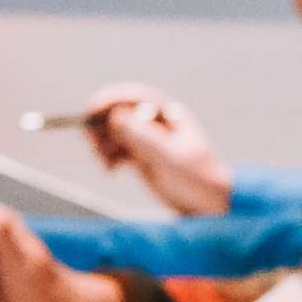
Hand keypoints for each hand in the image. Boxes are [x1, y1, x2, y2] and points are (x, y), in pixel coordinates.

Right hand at [80, 82, 230, 217]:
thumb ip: (144, 135)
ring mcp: (148, 139)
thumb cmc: (198, 178)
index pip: (134, 97)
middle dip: (102, 125)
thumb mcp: (170, 156)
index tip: (91, 112)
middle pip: (118, 113)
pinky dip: (108, 156)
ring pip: (114, 131)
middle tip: (92, 142)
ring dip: (103, 142)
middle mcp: (155, 123)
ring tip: (104, 162)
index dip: (110, 100)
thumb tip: (115, 116)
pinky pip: (117, 148)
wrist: (211, 204)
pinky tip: (110, 169)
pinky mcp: (142, 156)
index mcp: (168, 114)